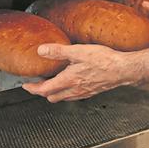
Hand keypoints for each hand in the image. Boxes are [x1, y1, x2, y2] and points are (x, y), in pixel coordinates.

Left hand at [21, 43, 136, 102]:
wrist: (123, 70)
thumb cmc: (104, 60)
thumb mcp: (78, 51)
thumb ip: (58, 51)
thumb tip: (41, 50)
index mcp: (68, 81)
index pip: (44, 90)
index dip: (32, 88)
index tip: (25, 85)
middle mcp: (74, 90)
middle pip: (51, 97)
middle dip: (42, 91)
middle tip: (37, 82)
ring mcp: (83, 93)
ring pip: (62, 98)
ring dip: (54, 92)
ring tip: (52, 81)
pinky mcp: (91, 92)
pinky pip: (73, 96)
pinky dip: (66, 91)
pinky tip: (71, 82)